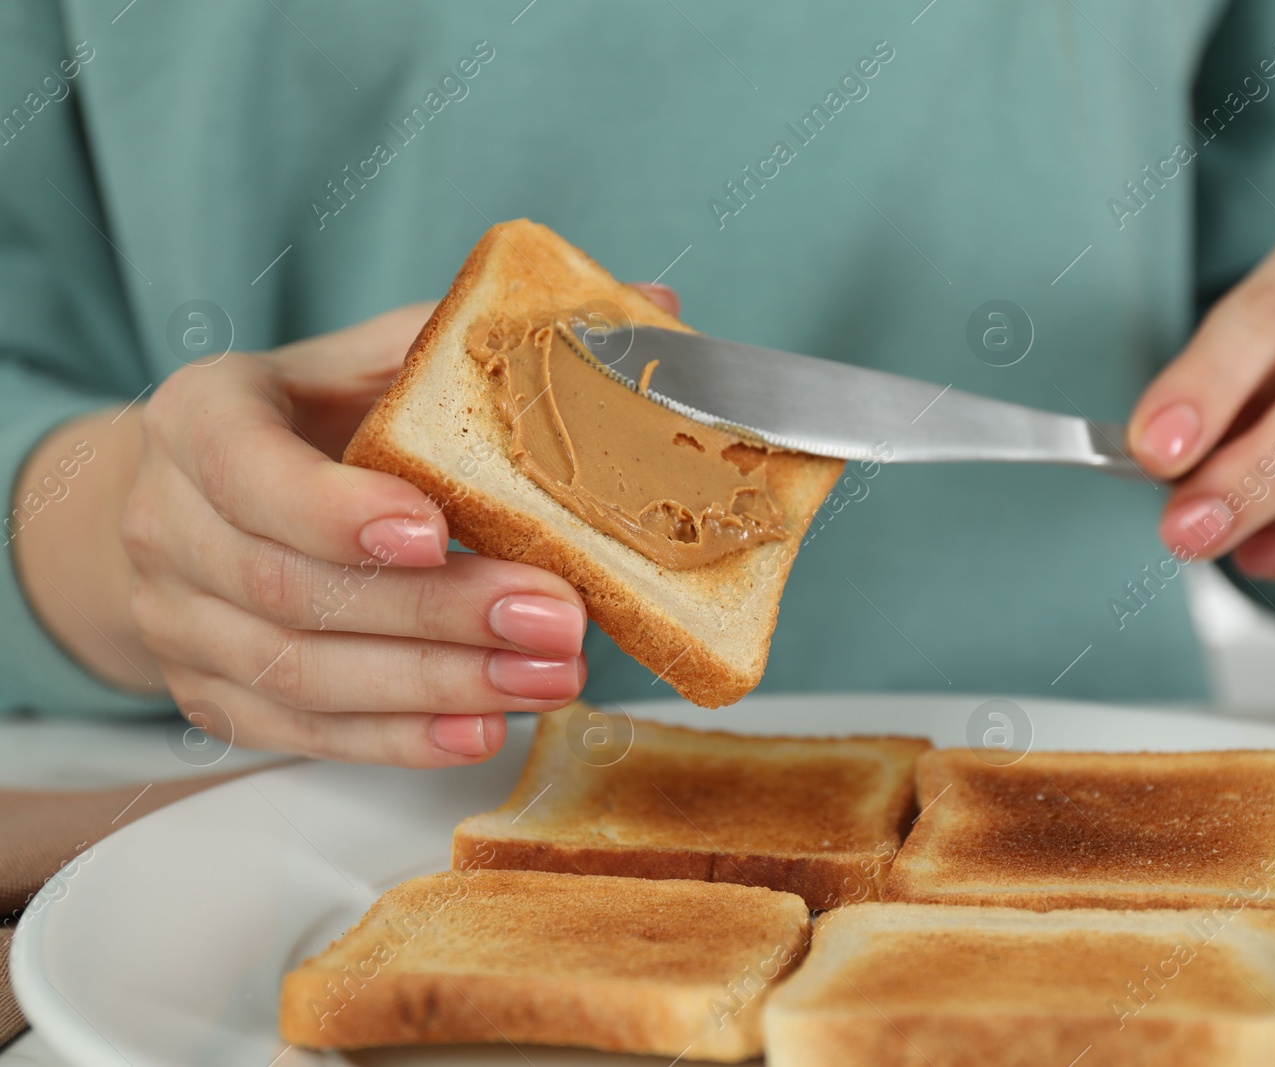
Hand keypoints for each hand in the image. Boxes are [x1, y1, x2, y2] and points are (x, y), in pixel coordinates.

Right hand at [108, 303, 595, 764]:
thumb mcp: (375, 359)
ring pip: (305, 675)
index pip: (249, 471)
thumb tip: (657, 306)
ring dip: (440, 685)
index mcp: (202, 418)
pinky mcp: (212, 695)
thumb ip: (487, 341)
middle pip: (294, 589)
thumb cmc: (314, 419)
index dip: (338, 511)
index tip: (435, 529)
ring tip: (552, 679)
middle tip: (556, 619)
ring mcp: (179, 622)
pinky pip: (306, 733)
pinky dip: (401, 739)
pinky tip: (485, 729)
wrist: (204, 499)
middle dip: (437, 614)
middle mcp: (166, 524)